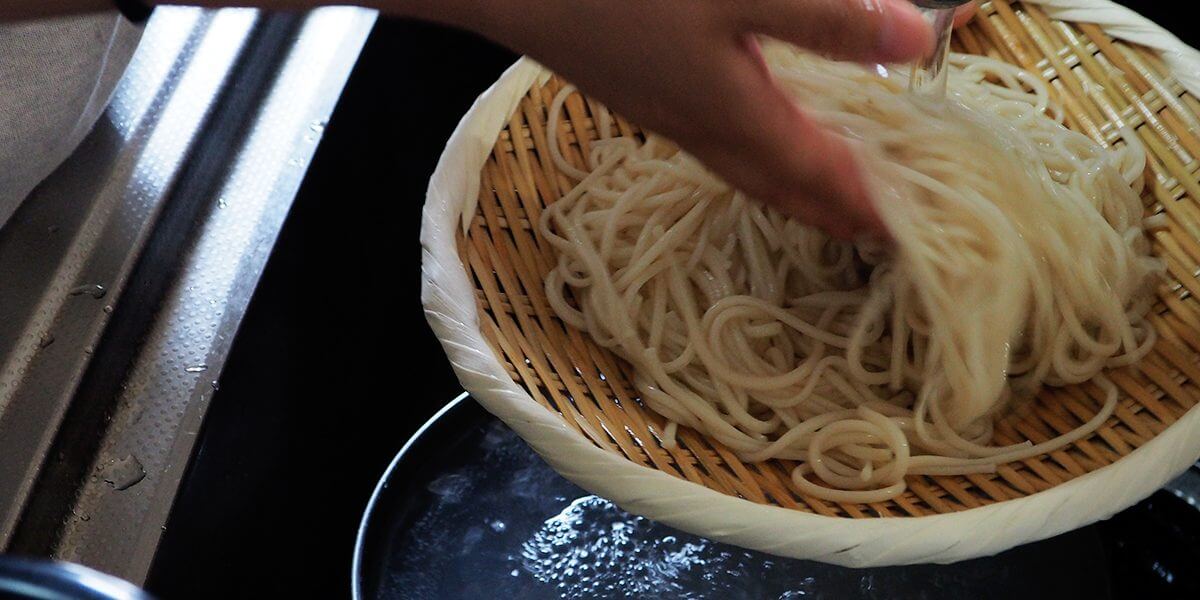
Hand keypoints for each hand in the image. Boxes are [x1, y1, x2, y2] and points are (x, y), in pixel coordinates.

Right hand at [416, 1, 977, 238]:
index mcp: (735, 115)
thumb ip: (826, 20)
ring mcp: (665, 112)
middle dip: (827, 210)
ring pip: (745, 167)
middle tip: (868, 228)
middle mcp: (702, 128)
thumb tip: (917, 43)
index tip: (903, 230)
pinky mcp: (641, 90)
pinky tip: (749, 127)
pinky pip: (715, 142)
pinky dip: (752, 152)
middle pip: (778, 185)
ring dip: (789, 186)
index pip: (817, 174)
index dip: (864, 200)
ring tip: (821, 190)